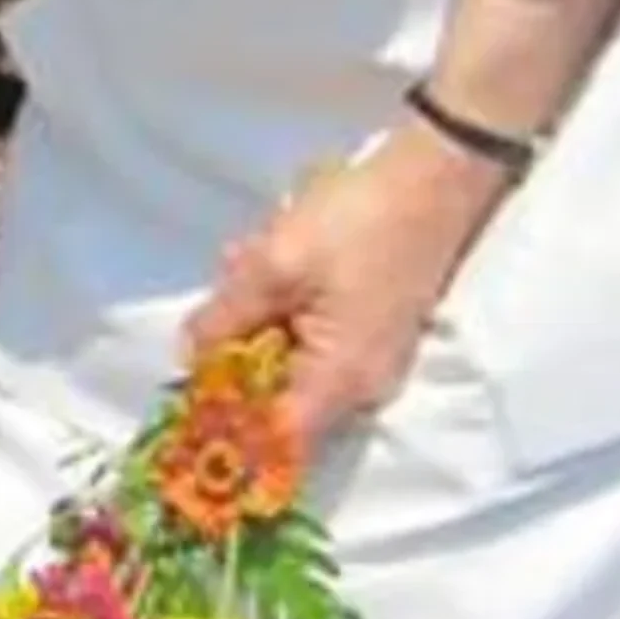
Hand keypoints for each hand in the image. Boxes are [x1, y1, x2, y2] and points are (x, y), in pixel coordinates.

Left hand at [185, 123, 507, 444]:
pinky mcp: (368, 331)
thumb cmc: (357, 223)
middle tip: (226, 287)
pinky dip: (282, 301)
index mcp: (338, 382)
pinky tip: (271, 253)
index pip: (274, 439)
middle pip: (274, 394)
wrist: (435, 179)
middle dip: (237, 345)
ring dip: (257, 312)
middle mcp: (359, 388)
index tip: (184, 394)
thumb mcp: (275, 265)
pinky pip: (309, 334)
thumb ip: (226, 318)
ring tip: (251, 254)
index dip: (226, 427)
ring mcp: (367, 360)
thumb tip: (187, 358)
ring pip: (286, 356)